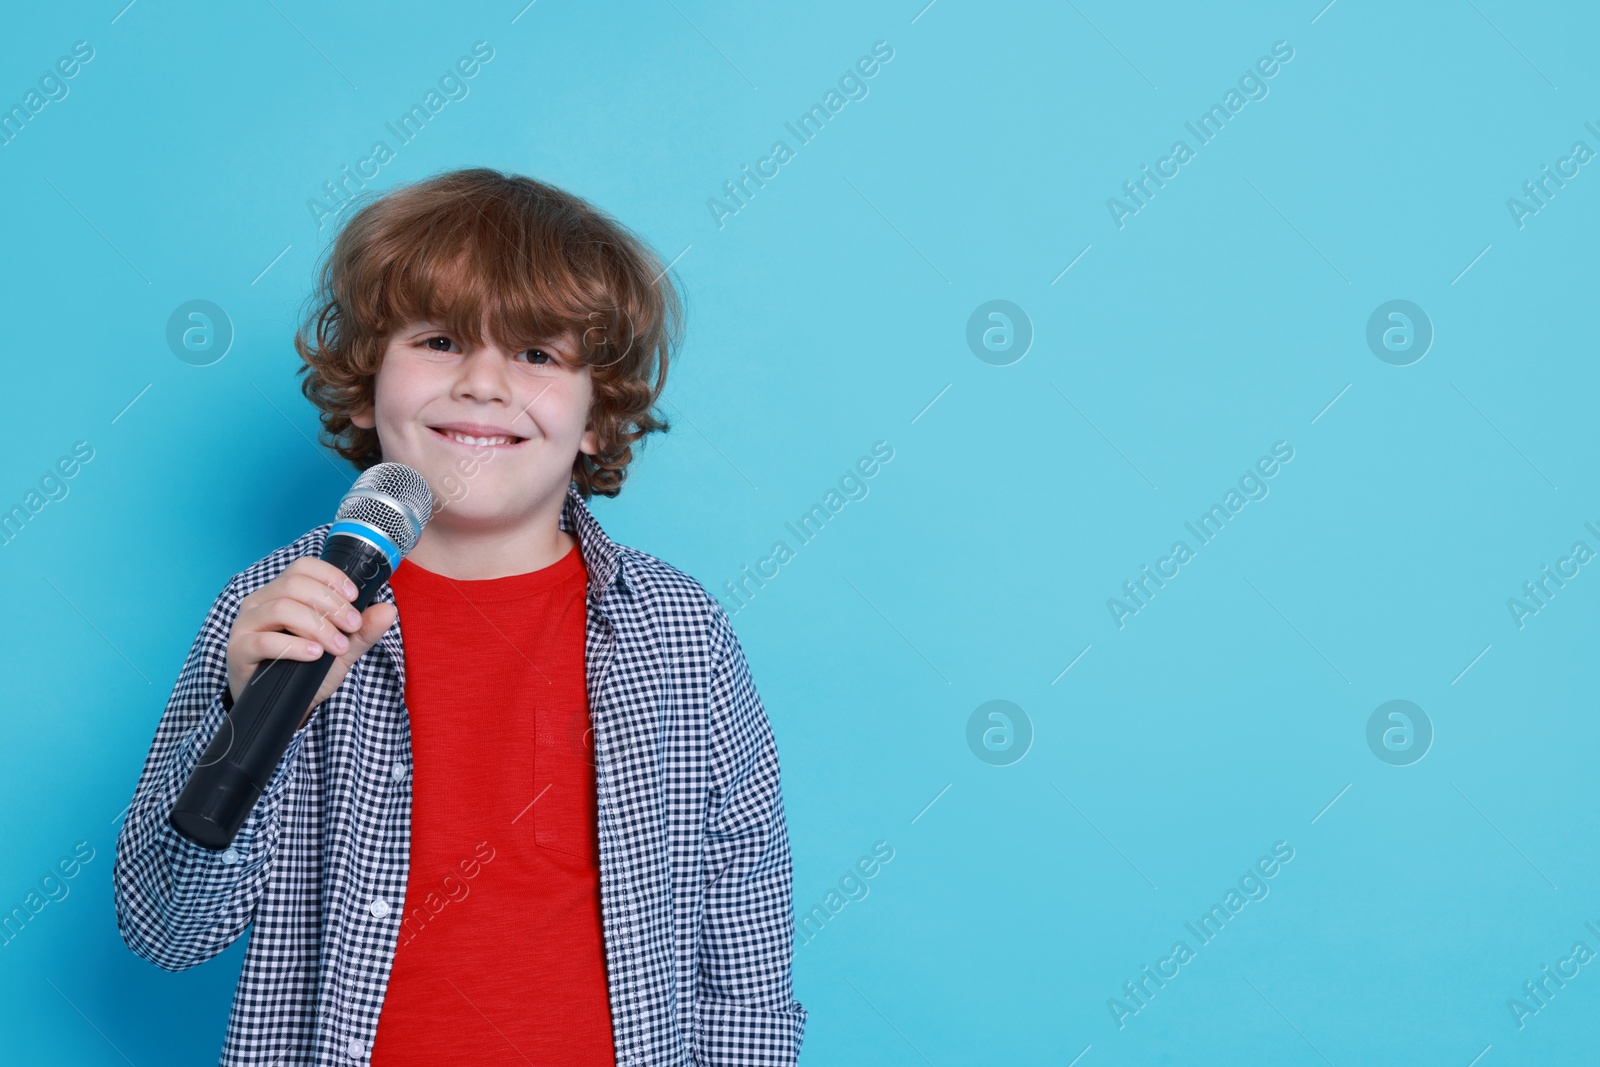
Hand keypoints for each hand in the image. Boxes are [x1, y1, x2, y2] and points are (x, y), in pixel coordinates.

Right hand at [225, 557, 397, 728]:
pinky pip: (265, 640)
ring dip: (317, 626)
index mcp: (282, 592)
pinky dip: (295, 645)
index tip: (354, 597)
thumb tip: (389, 610)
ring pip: (281, 608)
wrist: (282, 706)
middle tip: (352, 627)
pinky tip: (315, 654)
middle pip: (295, 585)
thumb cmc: (307, 670)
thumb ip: (364, 630)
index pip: (304, 567)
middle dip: (331, 605)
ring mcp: (246, 624)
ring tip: (338, 646)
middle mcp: (261, 601)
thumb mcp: (342, 648)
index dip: (331, 577)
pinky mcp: (239, 649)